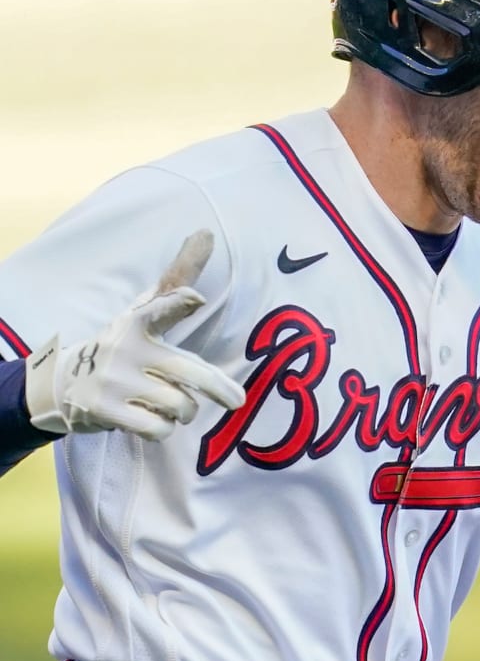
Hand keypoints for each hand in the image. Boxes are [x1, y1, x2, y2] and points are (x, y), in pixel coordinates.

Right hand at [24, 231, 245, 441]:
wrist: (63, 382)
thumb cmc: (123, 344)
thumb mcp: (146, 309)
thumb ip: (179, 277)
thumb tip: (206, 232)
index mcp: (139, 321)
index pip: (160, 308)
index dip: (178, 303)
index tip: (196, 299)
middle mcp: (125, 347)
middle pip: (191, 375)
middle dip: (219, 390)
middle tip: (236, 400)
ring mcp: (112, 379)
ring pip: (179, 406)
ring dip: (181, 411)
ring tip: (165, 403)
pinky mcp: (103, 409)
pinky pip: (158, 428)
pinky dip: (160, 428)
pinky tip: (147, 418)